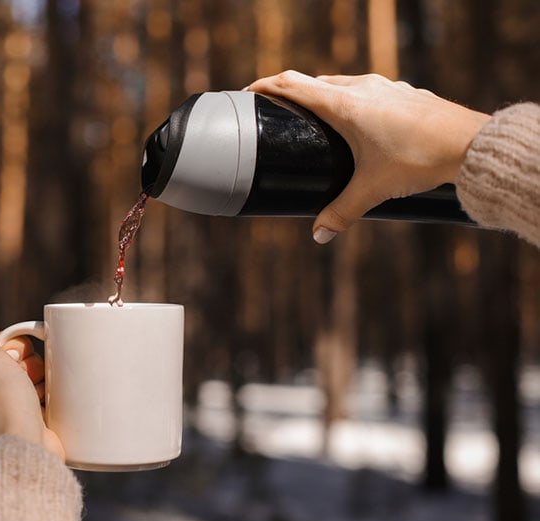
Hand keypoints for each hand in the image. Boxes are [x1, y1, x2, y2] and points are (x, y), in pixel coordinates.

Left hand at [0, 306, 64, 459]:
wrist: (25, 453)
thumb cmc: (5, 407)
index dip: (11, 347)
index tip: (16, 357)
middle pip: (13, 361)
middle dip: (28, 364)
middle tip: (28, 377)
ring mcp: (3, 411)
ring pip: (28, 379)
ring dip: (39, 381)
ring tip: (39, 393)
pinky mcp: (23, 423)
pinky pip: (38, 399)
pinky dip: (45, 398)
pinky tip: (47, 403)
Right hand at [246, 71, 490, 242]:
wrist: (472, 144)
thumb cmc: (420, 159)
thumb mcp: (374, 189)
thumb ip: (342, 212)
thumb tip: (319, 235)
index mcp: (345, 105)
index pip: (293, 84)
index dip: (267, 85)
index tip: (251, 92)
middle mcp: (362, 88)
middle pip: (315, 82)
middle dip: (293, 93)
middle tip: (280, 111)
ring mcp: (386, 87)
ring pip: (342, 84)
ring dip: (324, 95)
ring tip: (318, 119)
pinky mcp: (404, 93)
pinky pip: (367, 90)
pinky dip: (352, 101)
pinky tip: (362, 124)